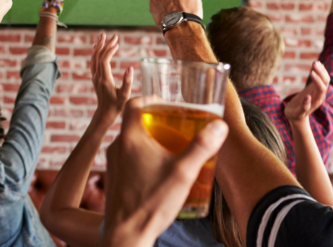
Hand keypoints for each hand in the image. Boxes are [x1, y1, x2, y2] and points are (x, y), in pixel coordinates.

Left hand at [90, 34, 132, 126]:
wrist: (105, 112)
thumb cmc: (117, 105)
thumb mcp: (125, 95)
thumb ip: (128, 82)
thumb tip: (130, 68)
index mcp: (105, 80)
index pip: (104, 61)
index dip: (110, 51)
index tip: (117, 44)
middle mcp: (97, 76)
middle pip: (99, 56)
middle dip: (106, 45)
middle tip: (114, 36)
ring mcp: (95, 76)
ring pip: (94, 58)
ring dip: (99, 46)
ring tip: (103, 36)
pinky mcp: (94, 77)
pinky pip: (93, 61)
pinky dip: (95, 52)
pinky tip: (98, 46)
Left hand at [103, 96, 227, 246]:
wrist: (126, 235)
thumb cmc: (151, 203)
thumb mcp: (183, 173)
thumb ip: (201, 148)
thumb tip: (220, 125)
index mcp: (129, 139)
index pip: (133, 104)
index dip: (150, 98)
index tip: (166, 102)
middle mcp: (116, 147)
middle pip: (133, 122)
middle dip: (155, 120)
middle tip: (175, 126)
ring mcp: (112, 163)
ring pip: (130, 141)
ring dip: (148, 139)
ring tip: (171, 147)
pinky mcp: (114, 178)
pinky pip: (127, 157)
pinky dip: (141, 155)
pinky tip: (159, 169)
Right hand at [284, 61, 328, 124]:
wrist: (297, 118)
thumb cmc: (295, 115)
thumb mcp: (297, 113)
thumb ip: (303, 107)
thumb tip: (308, 97)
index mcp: (316, 101)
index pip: (321, 88)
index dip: (318, 80)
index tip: (311, 72)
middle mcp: (320, 95)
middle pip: (325, 82)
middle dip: (321, 72)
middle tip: (314, 63)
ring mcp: (318, 91)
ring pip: (324, 79)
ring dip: (321, 70)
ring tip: (315, 61)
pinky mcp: (314, 88)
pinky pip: (320, 78)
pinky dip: (319, 71)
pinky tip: (317, 64)